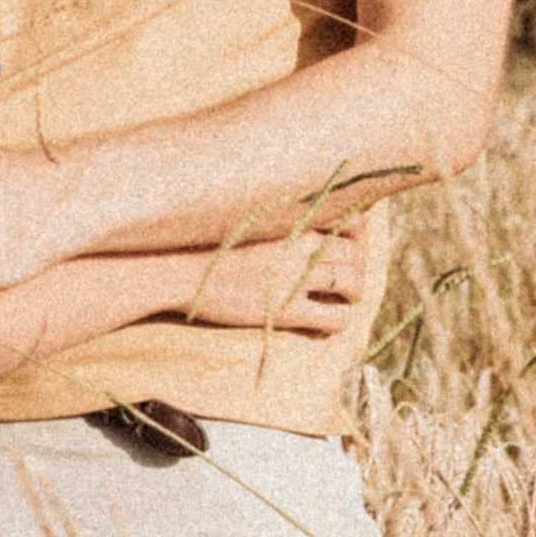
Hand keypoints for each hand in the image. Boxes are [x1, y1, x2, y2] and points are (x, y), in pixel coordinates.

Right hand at [176, 229, 364, 335]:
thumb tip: (296, 214)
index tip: (349, 241)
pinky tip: (328, 322)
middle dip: (358, 266)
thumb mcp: (246, 214)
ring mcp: (296, 278)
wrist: (177, 268)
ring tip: (345, 298)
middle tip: (348, 276)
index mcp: (293, 219)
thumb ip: (276, 214)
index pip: (350, 219)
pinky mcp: (287, 310)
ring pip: (352, 285)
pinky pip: (335, 318)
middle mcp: (301, 245)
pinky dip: (340, 322)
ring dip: (354, 293)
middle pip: (356, 254)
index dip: (357, 233)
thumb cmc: (204, 241)